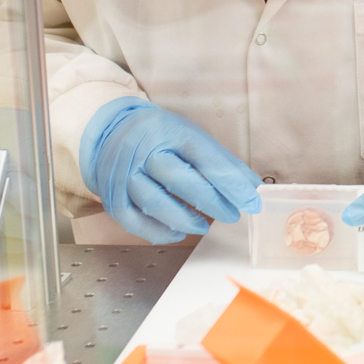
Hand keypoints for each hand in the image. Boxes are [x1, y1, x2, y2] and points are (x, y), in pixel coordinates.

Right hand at [80, 98, 261, 243]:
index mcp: (170, 131)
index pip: (206, 158)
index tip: (252, 201)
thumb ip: (221, 163)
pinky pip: (134, 220)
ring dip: (184, 220)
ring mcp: (124, 174)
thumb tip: (252, 189)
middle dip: (211, 202)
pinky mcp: (112, 196)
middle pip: (179, 180)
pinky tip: (177, 233)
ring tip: (203, 226)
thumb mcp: (191, 137)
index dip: (231, 183)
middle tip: (232, 215)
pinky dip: (158, 231)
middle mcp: (144, 151)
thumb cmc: (160, 137)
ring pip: (155, 203)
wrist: (110, 132)